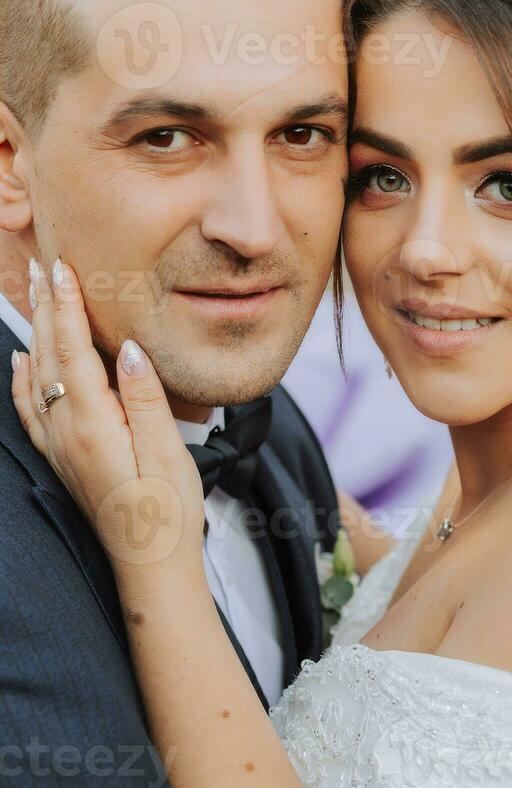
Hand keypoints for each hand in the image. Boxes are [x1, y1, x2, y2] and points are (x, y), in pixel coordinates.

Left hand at [11, 259, 204, 573]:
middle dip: (46, 308)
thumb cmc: (167, 511)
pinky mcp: (64, 458)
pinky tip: (24, 362)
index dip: (68, 307)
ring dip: (36, 333)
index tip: (63, 268)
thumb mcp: (167, 451)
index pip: (74, 350)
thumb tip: (129, 349)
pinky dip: (23, 378)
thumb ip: (145, 397)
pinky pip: (32, 408)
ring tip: (36, 299)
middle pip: (50, 356)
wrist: (150, 565)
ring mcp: (61, 446)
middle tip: (43, 266)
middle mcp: (67, 431)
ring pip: (37, 377)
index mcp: (93, 424)